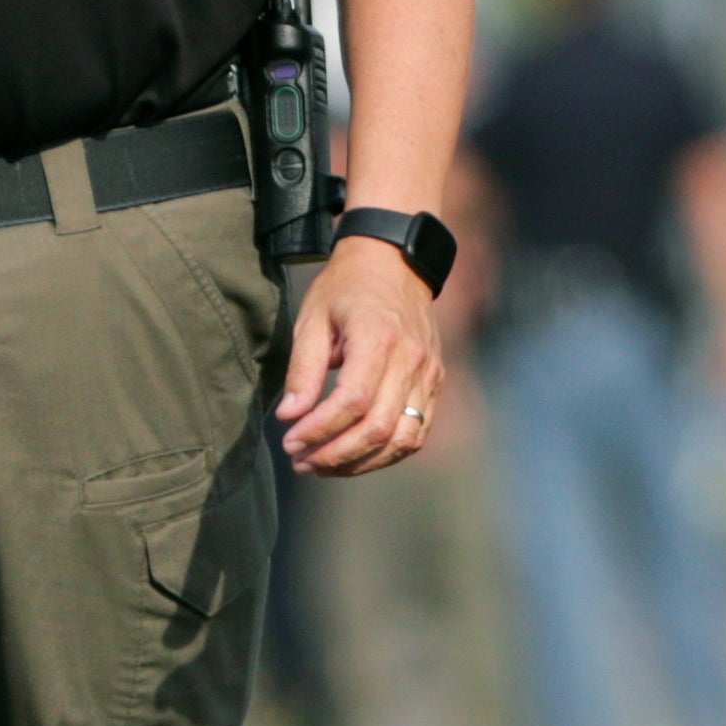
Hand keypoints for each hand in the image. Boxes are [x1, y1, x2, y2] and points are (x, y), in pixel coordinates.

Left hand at [279, 238, 445, 474]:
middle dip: (335, 455)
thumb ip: (303, 369)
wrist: (395, 261)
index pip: (352, 402)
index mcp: (378, 338)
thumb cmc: (347, 288)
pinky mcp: (435, 380)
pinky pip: (418, 431)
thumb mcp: (313, 318)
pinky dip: (388, 453)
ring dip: (361, 462)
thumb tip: (290, 417)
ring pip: (402, 438)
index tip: (290, 442)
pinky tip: (357, 454)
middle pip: (378, 428)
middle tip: (301, 461)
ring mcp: (429, 371)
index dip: (319, 430)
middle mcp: (411, 358)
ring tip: (325, 465)